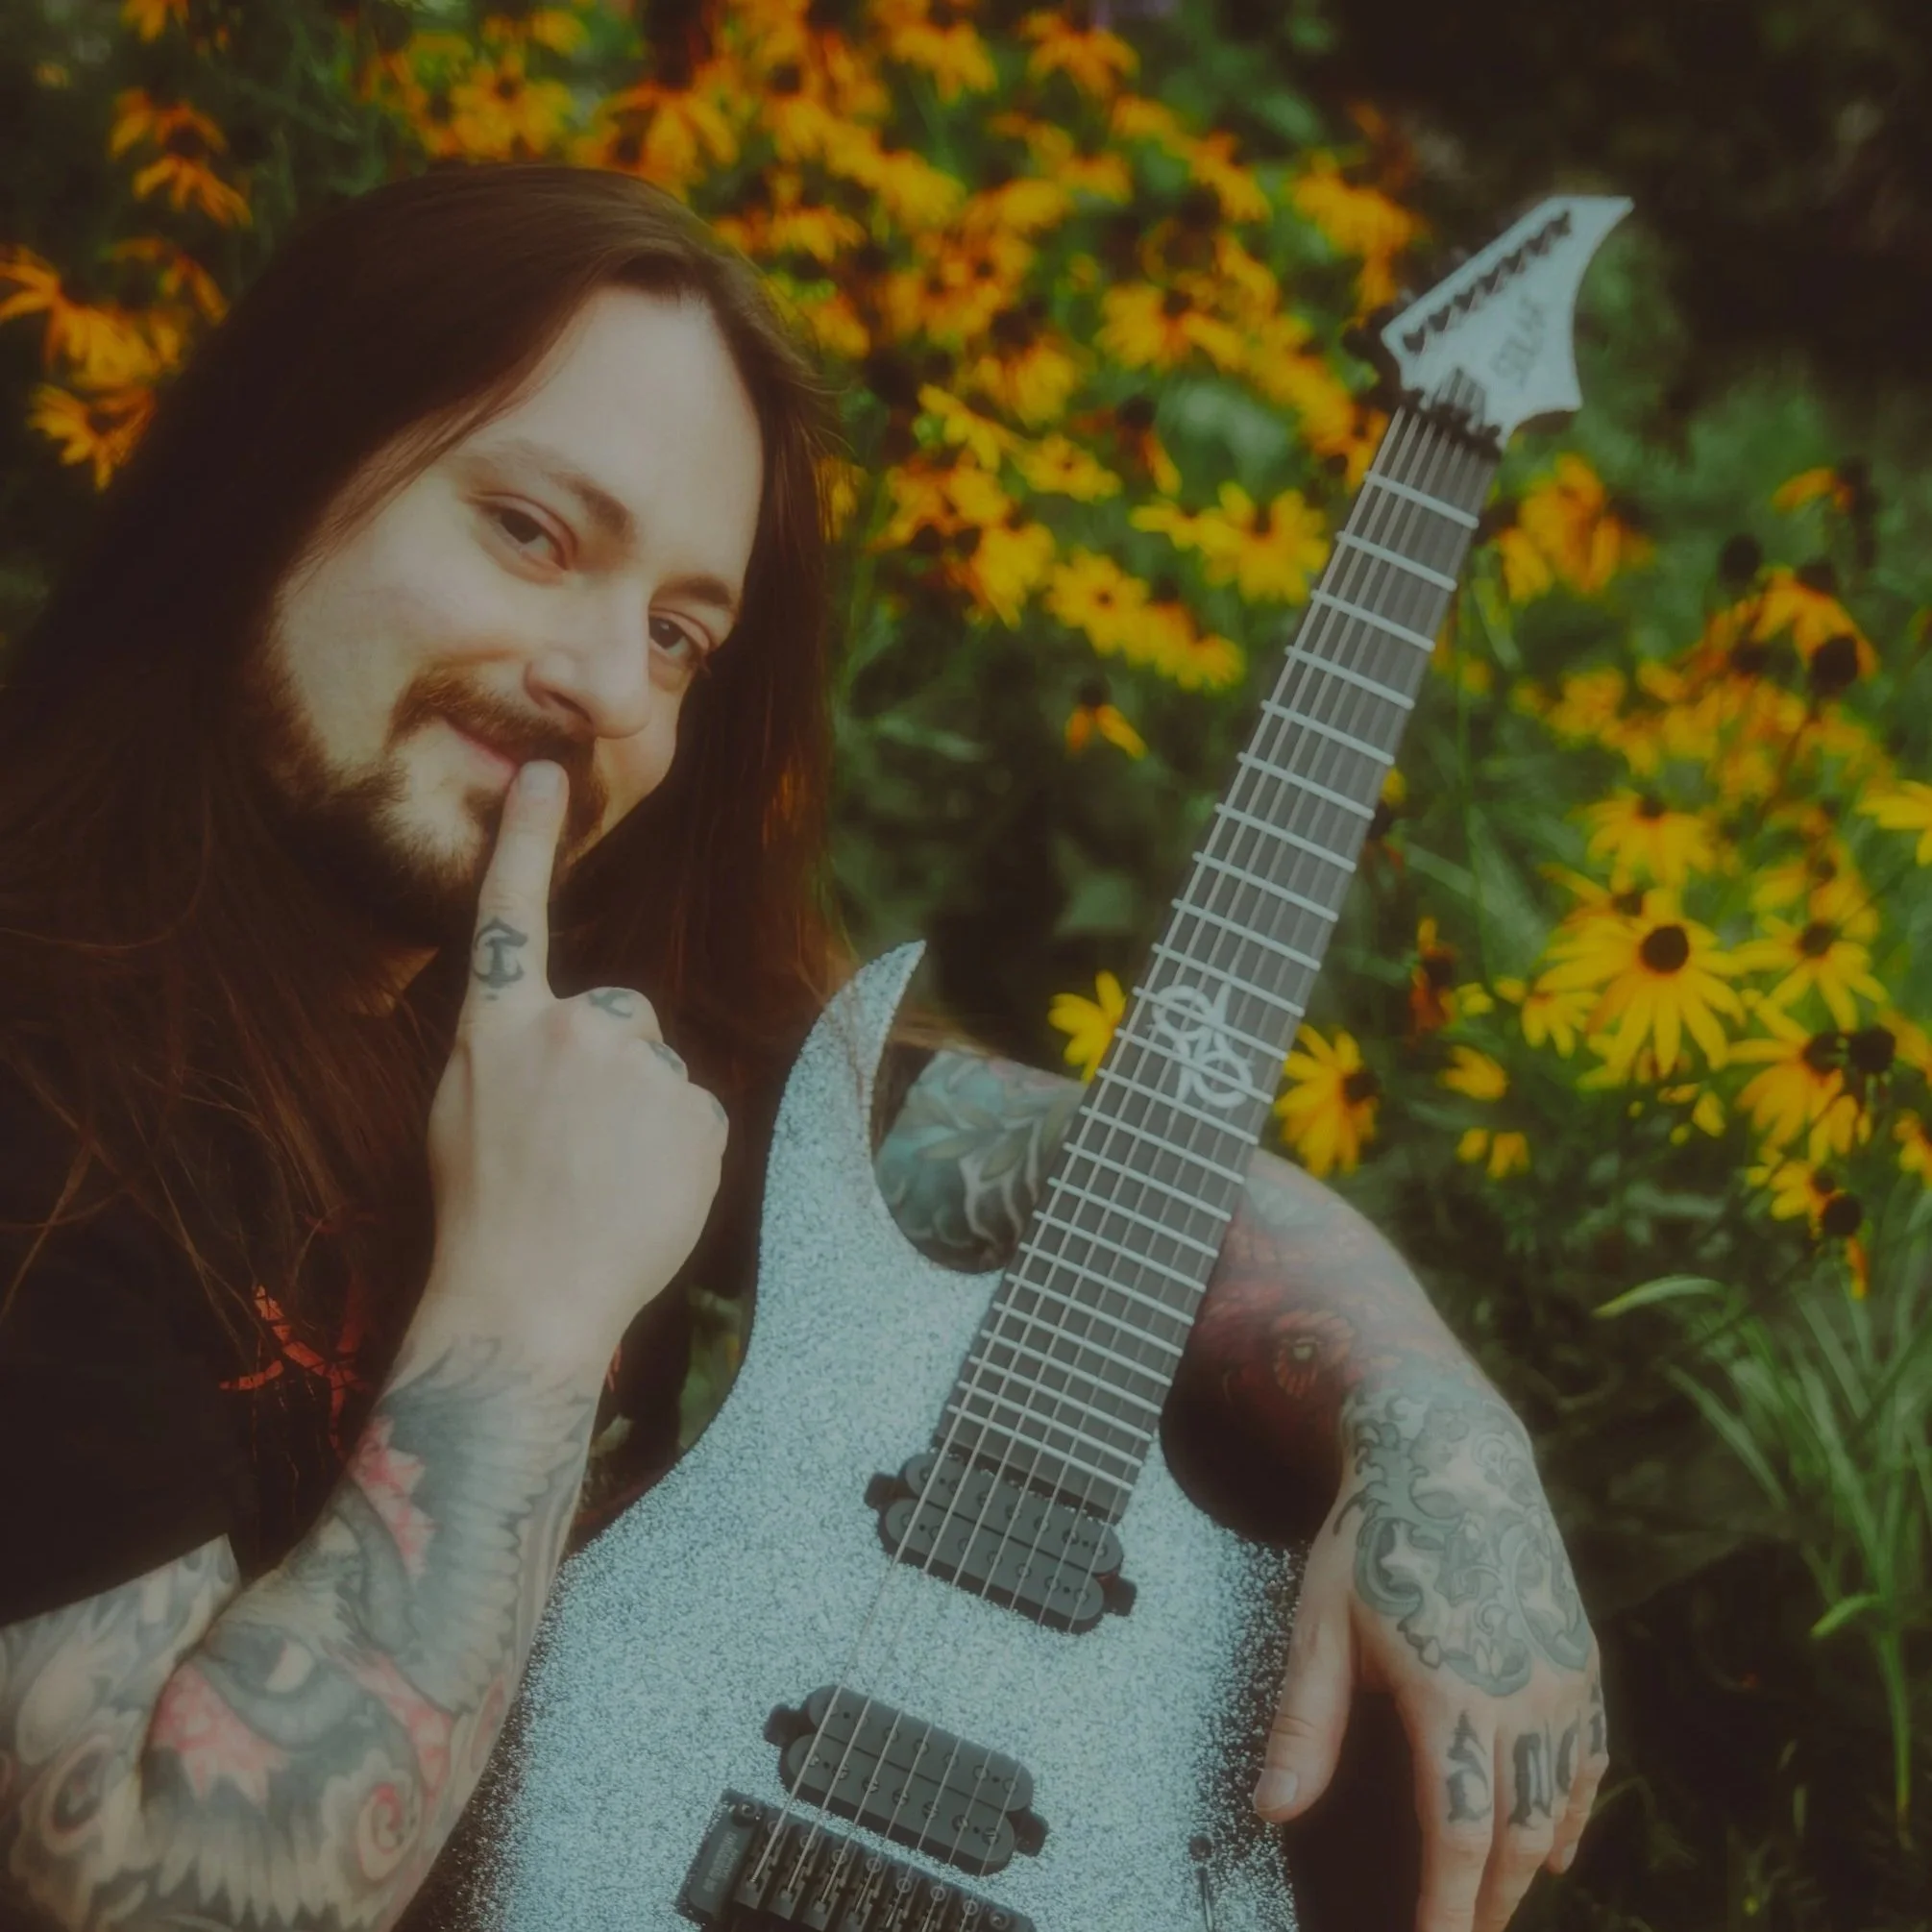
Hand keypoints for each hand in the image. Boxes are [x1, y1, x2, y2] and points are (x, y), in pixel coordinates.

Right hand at [423, 759, 727, 1359]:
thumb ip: (508, 1049)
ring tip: (603, 1182)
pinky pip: (692, 1116)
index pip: (512, 913)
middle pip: (619, 1014)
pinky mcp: (695, 1109)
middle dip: (609, 1067)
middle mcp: (572, 1027)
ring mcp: (640, 1066)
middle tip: (573, 1147)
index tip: (546, 773)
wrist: (527, 1301)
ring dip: (643, 1114)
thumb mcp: (461, 1112)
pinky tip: (640, 1195)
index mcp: (498, 1027)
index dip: (526, 840)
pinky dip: (677, 1151)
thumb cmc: (483, 1215)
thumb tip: (556, 1032)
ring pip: (658, 1072)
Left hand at [1252, 1377, 1607, 1931]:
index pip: (1457, 1837)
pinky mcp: (1580, 1658)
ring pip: (1557, 1805)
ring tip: (1492, 1901)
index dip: (1449, 1909)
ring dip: (1526, 1863)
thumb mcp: (1322, 1623)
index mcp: (1451, 1693)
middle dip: (1488, 1902)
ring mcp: (1561, 1677)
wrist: (1452, 1456)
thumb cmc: (1375, 1536)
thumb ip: (1303, 1724)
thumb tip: (1271, 1810)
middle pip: (1514, 1836)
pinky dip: (1572, 1811)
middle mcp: (1520, 1694)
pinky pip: (1588, 1759)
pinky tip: (1553, 1844)